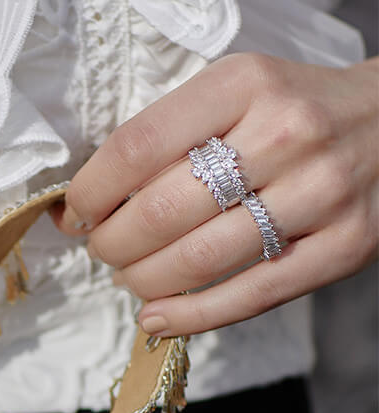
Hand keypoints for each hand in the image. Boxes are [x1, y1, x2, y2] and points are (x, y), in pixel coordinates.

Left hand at [52, 53, 378, 336]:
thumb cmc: (292, 114)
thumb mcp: (234, 96)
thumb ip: (169, 140)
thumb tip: (84, 207)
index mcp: (245, 84)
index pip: (137, 147)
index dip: (91, 193)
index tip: (76, 215)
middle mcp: (286, 134)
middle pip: (161, 211)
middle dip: (112, 245)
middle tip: (105, 251)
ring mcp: (320, 192)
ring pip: (198, 259)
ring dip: (143, 282)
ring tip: (132, 279)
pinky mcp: (344, 246)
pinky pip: (248, 297)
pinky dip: (190, 317)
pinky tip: (156, 320)